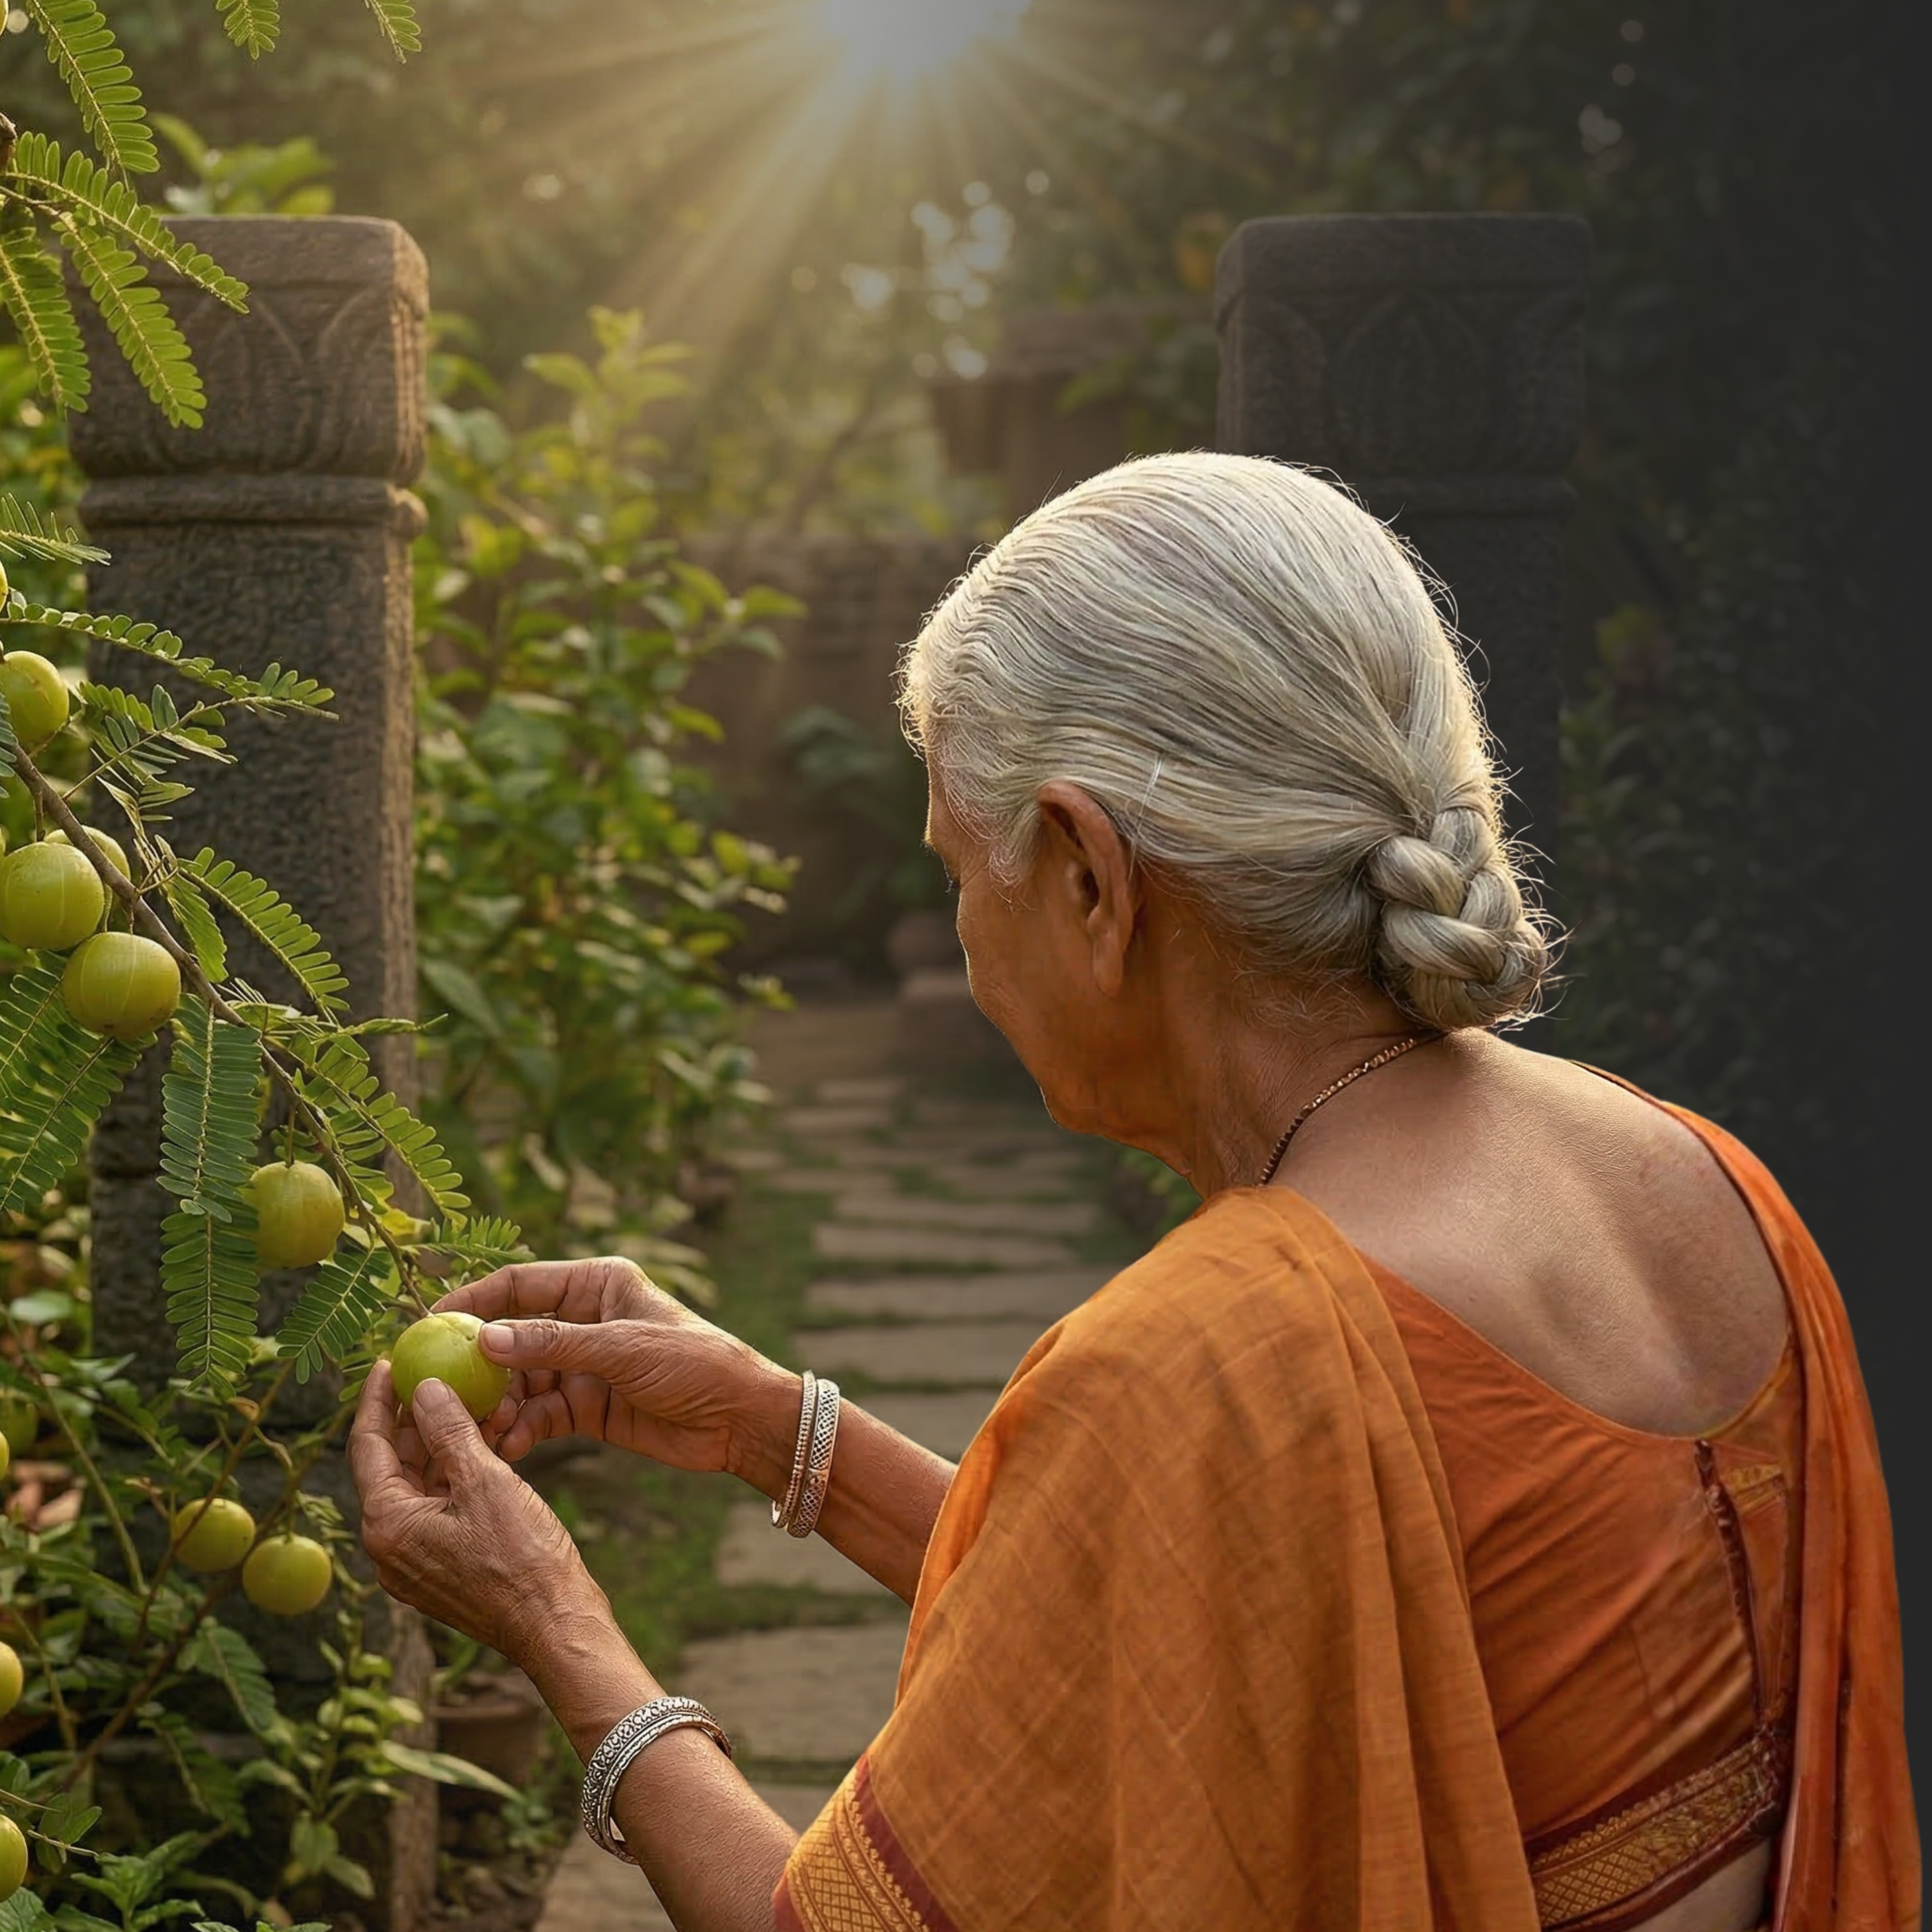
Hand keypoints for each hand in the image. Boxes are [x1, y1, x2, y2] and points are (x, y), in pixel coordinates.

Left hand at [351, 1360, 602, 1663]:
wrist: (554, 1623)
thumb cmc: (522, 1557)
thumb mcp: (486, 1482)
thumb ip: (449, 1431)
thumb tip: (423, 1387)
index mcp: (387, 1525)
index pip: (367, 1447)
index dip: (376, 1400)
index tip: (388, 1362)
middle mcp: (389, 1547)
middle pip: (389, 1466)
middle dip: (410, 1419)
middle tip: (428, 1374)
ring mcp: (413, 1561)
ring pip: (416, 1486)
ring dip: (437, 1445)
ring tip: (463, 1402)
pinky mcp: (439, 1567)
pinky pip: (435, 1507)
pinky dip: (452, 1474)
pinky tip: (479, 1445)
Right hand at [438, 1258, 793, 1488]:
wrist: (740, 1419)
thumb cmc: (695, 1363)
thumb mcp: (623, 1349)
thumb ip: (554, 1345)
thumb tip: (485, 1339)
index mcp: (596, 1285)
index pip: (519, 1285)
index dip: (473, 1301)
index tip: (428, 1324)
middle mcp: (584, 1321)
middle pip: (512, 1338)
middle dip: (478, 1367)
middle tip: (441, 1394)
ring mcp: (583, 1366)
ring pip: (521, 1382)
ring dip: (498, 1405)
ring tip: (477, 1430)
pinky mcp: (588, 1407)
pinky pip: (540, 1415)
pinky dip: (520, 1430)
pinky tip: (504, 1447)